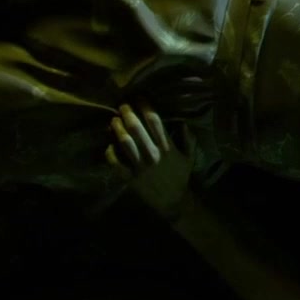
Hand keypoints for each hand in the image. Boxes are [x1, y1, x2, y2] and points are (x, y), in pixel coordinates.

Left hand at [104, 102, 196, 220]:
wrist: (172, 202)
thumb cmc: (180, 177)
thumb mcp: (189, 157)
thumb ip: (188, 139)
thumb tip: (183, 122)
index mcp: (167, 147)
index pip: (155, 121)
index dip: (145, 106)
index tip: (140, 97)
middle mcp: (153, 154)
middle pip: (137, 127)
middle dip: (128, 113)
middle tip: (122, 105)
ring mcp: (141, 166)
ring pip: (125, 142)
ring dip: (118, 129)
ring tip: (113, 120)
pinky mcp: (131, 178)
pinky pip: (116, 163)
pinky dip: (111, 153)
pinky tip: (109, 145)